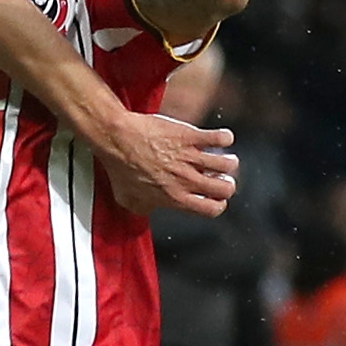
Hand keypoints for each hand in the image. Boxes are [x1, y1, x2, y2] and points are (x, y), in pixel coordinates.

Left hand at [90, 108, 236, 216]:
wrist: (117, 139)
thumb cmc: (119, 168)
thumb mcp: (127, 199)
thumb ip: (143, 208)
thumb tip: (147, 210)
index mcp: (175, 198)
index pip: (212, 209)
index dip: (217, 203)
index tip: (213, 196)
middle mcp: (186, 180)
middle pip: (226, 188)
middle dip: (227, 183)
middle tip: (219, 176)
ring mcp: (190, 157)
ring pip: (228, 164)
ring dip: (228, 161)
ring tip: (220, 156)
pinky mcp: (190, 136)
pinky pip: (221, 138)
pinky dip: (225, 137)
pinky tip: (218, 137)